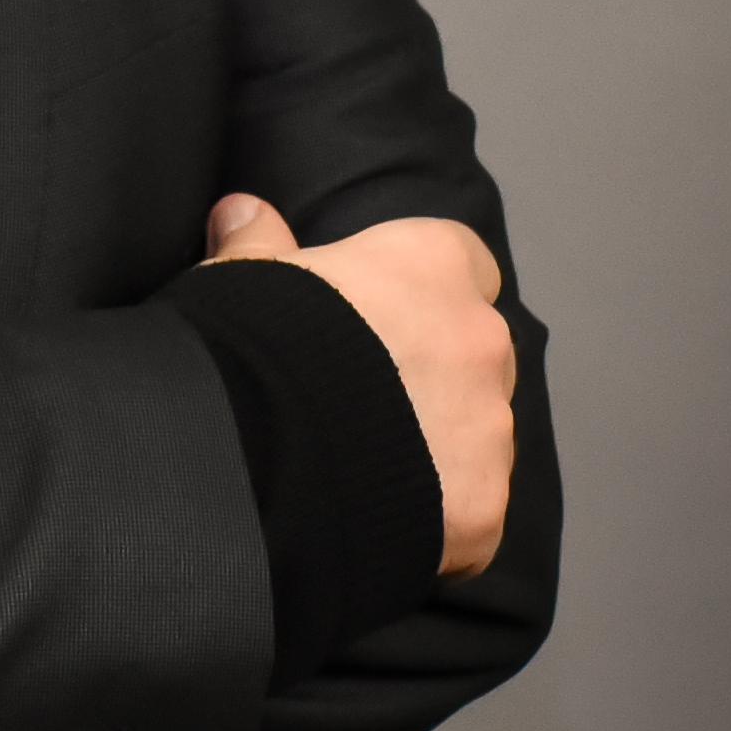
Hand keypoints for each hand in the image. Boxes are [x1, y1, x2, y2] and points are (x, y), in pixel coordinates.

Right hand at [201, 195, 516, 578]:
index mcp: (432, 265)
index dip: (421, 292)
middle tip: (362, 402)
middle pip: (474, 354)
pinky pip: (469, 510)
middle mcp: (480, 339)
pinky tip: (374, 520)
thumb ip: (255, 241)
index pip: (461, 264)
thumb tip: (240, 209)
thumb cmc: (254, 343)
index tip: (382, 316)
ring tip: (362, 469)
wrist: (256, 450)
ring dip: (437, 448)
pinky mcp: (484, 506)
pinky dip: (434, 518)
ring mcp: (490, 427)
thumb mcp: (240, 278)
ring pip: (478, 435)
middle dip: (434, 376)